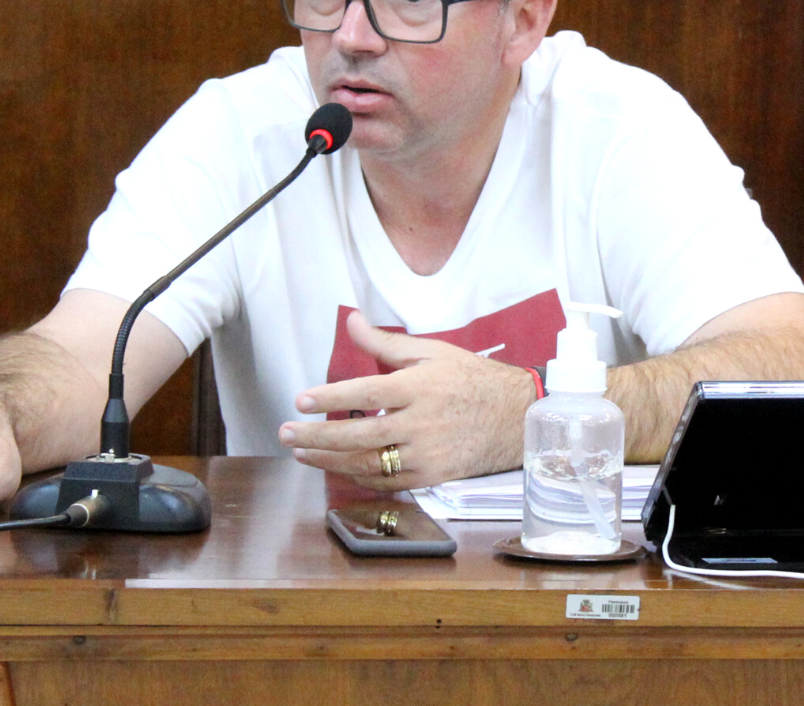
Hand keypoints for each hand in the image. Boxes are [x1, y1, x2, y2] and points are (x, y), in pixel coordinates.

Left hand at [278, 311, 534, 488]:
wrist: (517, 418)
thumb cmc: (473, 379)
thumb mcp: (432, 352)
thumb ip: (385, 344)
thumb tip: (351, 321)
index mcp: (420, 387)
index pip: (366, 394)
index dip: (330, 398)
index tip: (299, 401)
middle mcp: (421, 423)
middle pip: (359, 434)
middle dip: (317, 436)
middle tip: (286, 432)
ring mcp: (426, 455)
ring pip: (368, 463)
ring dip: (328, 460)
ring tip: (301, 453)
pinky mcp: (431, 477)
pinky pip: (386, 482)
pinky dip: (357, 476)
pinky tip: (336, 468)